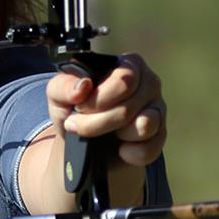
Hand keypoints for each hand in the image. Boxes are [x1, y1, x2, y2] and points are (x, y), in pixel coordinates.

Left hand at [45, 52, 166, 169]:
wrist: (81, 144)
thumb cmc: (73, 111)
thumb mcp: (59, 96)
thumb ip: (63, 86)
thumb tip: (82, 87)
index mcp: (128, 65)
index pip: (125, 79)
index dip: (100, 99)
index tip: (80, 107)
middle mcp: (149, 84)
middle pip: (130, 106)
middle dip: (98, 123)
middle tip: (79, 126)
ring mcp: (158, 110)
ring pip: (143, 126)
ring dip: (115, 135)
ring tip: (103, 134)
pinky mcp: (160, 137)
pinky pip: (149, 148)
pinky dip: (129, 153)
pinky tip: (120, 148)